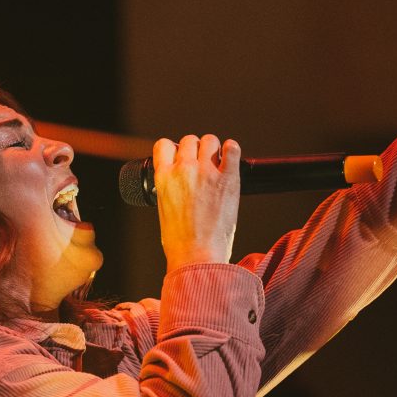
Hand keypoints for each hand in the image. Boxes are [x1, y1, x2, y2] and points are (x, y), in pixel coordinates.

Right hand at [154, 134, 240, 271]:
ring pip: (210, 140)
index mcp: (163, 177)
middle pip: (189, 140)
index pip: (164, 145)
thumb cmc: (180, 241)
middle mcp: (184, 169)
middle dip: (195, 149)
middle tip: (201, 163)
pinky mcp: (228, 178)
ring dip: (213, 148)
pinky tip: (230, 156)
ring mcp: (207, 172)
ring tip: (217, 161)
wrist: (197, 256)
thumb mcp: (164, 209)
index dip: (173, 149)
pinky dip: (232, 150)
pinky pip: (232, 150)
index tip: (180, 156)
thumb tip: (179, 181)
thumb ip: (170, 188)